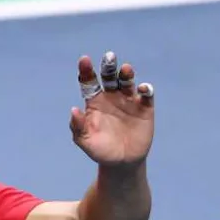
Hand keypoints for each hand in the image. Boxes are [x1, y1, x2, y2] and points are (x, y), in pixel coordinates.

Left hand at [68, 52, 154, 168]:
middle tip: (109, 57)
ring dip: (127, 74)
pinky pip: (146, 95)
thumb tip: (73, 110)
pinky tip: (143, 89)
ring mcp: (128, 101)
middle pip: (109, 77)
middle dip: (109, 66)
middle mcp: (111, 97)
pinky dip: (145, 90)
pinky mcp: (145, 108)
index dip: (86, 70)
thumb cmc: (100, 150)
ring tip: (125, 69)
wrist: (121, 162)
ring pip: (127, 82)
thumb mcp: (85, 140)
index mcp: (94, 102)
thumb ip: (78, 126)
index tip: (84, 60)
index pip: (89, 82)